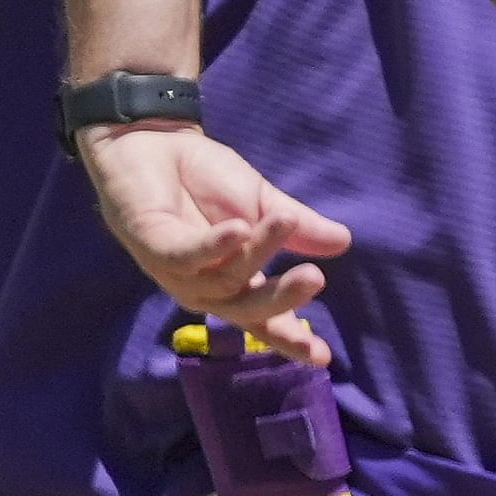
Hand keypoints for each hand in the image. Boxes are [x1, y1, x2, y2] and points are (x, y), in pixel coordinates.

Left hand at [82, 124, 352, 360]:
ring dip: (257, 252)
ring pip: (222, 279)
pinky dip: (213, 245)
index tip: (322, 357)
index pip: (263, 320)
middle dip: (282, 299)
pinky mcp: (151, 246)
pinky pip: (185, 255)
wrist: (153, 139)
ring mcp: (176, 271)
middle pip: (246, 310)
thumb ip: (298, 227)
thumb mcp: (263, 204)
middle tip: (315, 278)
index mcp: (233, 284)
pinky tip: (237, 229)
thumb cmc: (204, 177)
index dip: (290, 339)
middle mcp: (204, 287)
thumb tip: (344, 241)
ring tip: (284, 221)